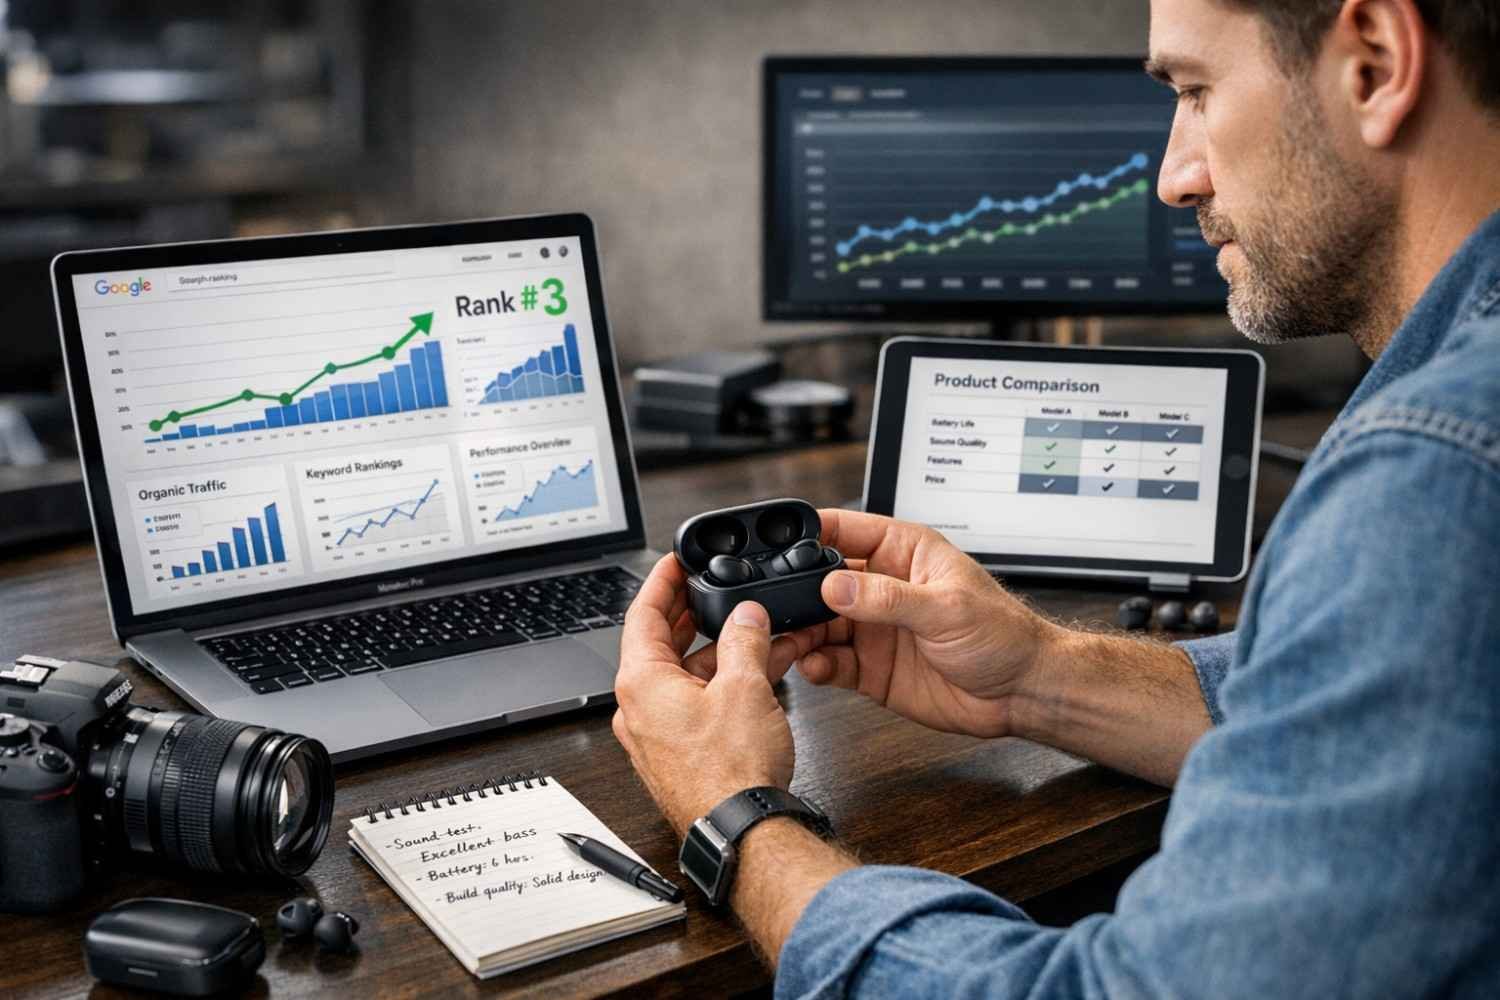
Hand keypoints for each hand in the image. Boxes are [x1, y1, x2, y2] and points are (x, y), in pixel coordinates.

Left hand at [612, 555, 801, 835]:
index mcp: (641, 683)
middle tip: (716, 589)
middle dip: (697, 616)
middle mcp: (640, 709)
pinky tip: (760, 671)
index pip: (642, 614)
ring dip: (722, 652)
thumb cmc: (730, 773)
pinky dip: (725, 683)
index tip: (674, 561)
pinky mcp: (680, 754)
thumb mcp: (744, 687)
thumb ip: (744, 640)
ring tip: (760, 631)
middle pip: (663, 644)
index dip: (662, 581)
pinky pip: (698, 704)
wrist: (741, 831)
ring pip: (687, 676)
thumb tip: (746, 616)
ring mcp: (658, 734)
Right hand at [786, 510, 1066, 738]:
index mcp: (903, 553)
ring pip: (819, 623)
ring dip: (801, 632)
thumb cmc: (1003, 635)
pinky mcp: (871, 667)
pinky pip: (830, 661)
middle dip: (796, 592)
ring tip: (792, 641)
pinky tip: (815, 666)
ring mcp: (874, 628)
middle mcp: (882, 587)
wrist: (1022, 692)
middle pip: (821, 580)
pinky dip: (816, 664)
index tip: (779, 546)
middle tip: (778, 607)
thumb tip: (837, 586)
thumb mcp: (947, 607)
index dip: (811, 534)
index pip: (845, 531)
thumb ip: (888, 598)